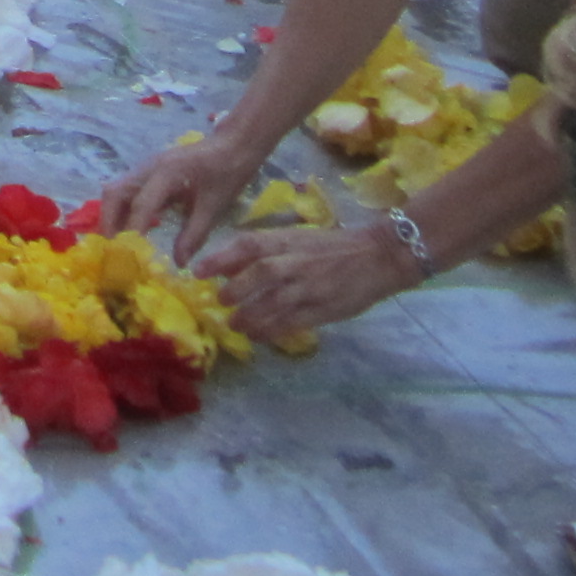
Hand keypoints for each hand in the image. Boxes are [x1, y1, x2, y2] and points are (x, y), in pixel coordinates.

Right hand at [108, 128, 270, 267]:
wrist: (234, 145)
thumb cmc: (227, 172)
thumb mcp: (214, 206)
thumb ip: (194, 234)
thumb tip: (178, 263)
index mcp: (166, 173)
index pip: (140, 205)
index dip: (133, 231)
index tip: (130, 256)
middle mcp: (149, 168)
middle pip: (115, 193)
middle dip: (109, 221)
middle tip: (114, 249)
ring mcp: (147, 168)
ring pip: (117, 191)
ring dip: (113, 216)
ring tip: (119, 243)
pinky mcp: (150, 172)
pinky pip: (127, 191)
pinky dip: (123, 210)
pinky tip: (132, 229)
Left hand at [203, 218, 426, 342]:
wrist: (377, 256)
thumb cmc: (331, 246)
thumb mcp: (297, 239)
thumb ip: (267, 252)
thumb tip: (229, 268)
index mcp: (288, 240)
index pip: (249, 245)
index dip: (222, 258)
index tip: (199, 271)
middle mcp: (297, 262)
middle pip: (260, 275)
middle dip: (236, 290)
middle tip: (220, 303)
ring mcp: (310, 287)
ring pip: (274, 304)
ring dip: (250, 317)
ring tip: (235, 325)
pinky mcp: (323, 309)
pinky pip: (292, 323)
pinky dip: (272, 331)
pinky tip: (258, 336)